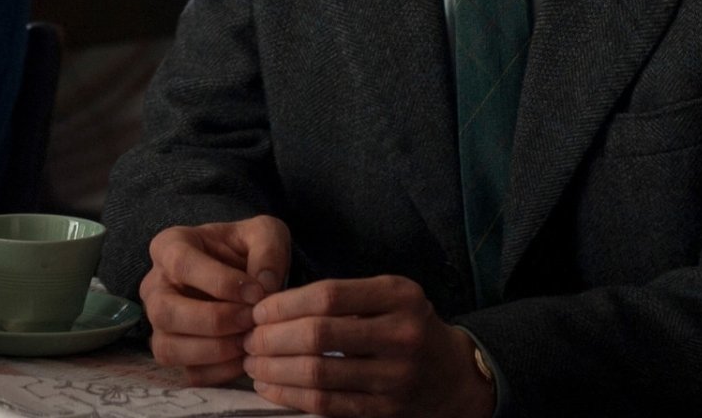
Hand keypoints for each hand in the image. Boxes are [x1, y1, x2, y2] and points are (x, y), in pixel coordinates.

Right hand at [139, 215, 291, 385]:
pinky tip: (244, 358)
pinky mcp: (175, 353)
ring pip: (168, 348)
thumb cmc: (248, 249)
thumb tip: (265, 285)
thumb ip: (268, 249)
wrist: (246, 274)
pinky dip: (218, 371)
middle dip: (213, 321)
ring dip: (213, 350)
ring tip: (248, 341)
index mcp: (170, 246)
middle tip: (250, 320)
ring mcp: (160, 324)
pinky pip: (187, 372)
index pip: (181, 264)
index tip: (256, 292)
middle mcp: (155, 286)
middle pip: (165, 312)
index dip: (219, 282)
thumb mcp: (265, 233)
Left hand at [244, 275, 495, 417]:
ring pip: (319, 374)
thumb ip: (342, 296)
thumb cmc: (406, 326)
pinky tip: (270, 387)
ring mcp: (396, 378)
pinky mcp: (385, 411)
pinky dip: (290, 396)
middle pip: (319, 335)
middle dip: (272, 339)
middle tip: (248, 339)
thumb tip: (273, 307)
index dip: (284, 304)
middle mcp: (402, 335)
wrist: (453, 376)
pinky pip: (327, 404)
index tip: (258, 311)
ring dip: (274, 370)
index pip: (328, 296)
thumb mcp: (388, 296)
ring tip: (252, 363)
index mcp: (399, 296)